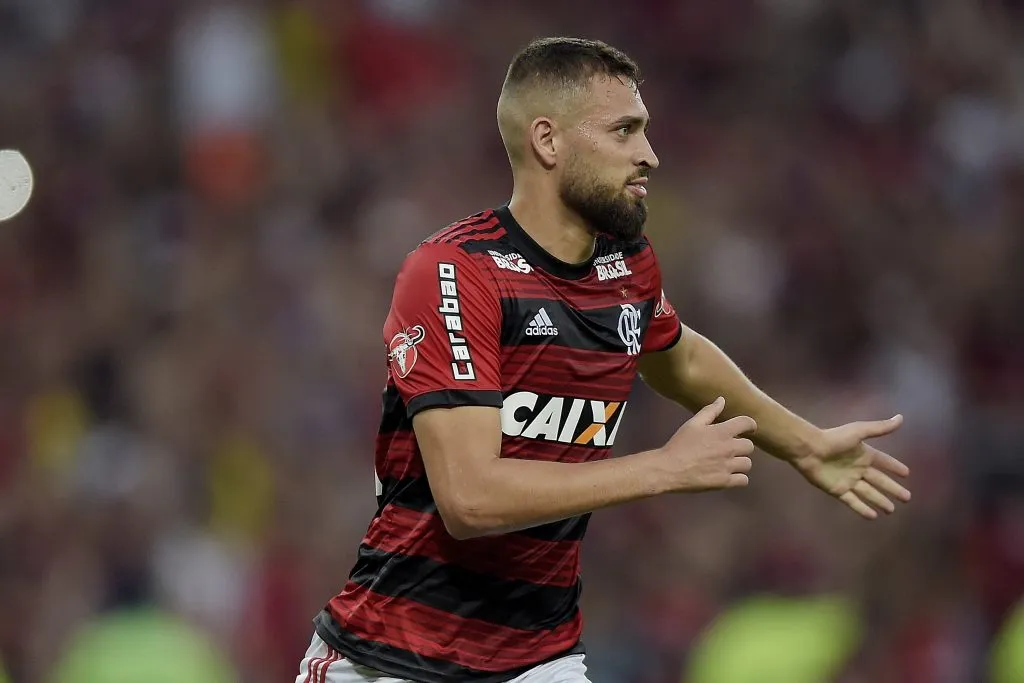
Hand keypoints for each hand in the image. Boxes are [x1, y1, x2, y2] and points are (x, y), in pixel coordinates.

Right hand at [657, 397, 756, 492]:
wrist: (668, 469)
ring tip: (727, 462)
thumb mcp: (692, 424)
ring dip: (740, 462)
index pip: (747, 423)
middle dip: (742, 445)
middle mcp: (728, 448)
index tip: (748, 429)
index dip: (750, 425)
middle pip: (749, 446)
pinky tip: (728, 474)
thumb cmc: (679, 444)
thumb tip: (722, 400)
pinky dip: (738, 478)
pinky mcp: (724, 482)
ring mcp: (727, 466)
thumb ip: (709, 411)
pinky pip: (743, 480)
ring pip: (747, 464)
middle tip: (730, 448)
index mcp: (721, 432)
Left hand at [794, 415, 911, 518]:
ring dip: (880, 501)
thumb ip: (880, 428)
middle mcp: (858, 469)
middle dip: (892, 489)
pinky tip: (873, 516)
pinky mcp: (838, 491)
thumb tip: (900, 418)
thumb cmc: (834, 439)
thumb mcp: (859, 431)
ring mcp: (848, 481)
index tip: (906, 474)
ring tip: (891, 510)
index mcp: (864, 454)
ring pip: (868, 493)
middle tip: (907, 498)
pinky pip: (853, 501)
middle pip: (879, 481)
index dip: (894, 467)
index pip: (884, 462)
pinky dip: (862, 509)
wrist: (809, 450)